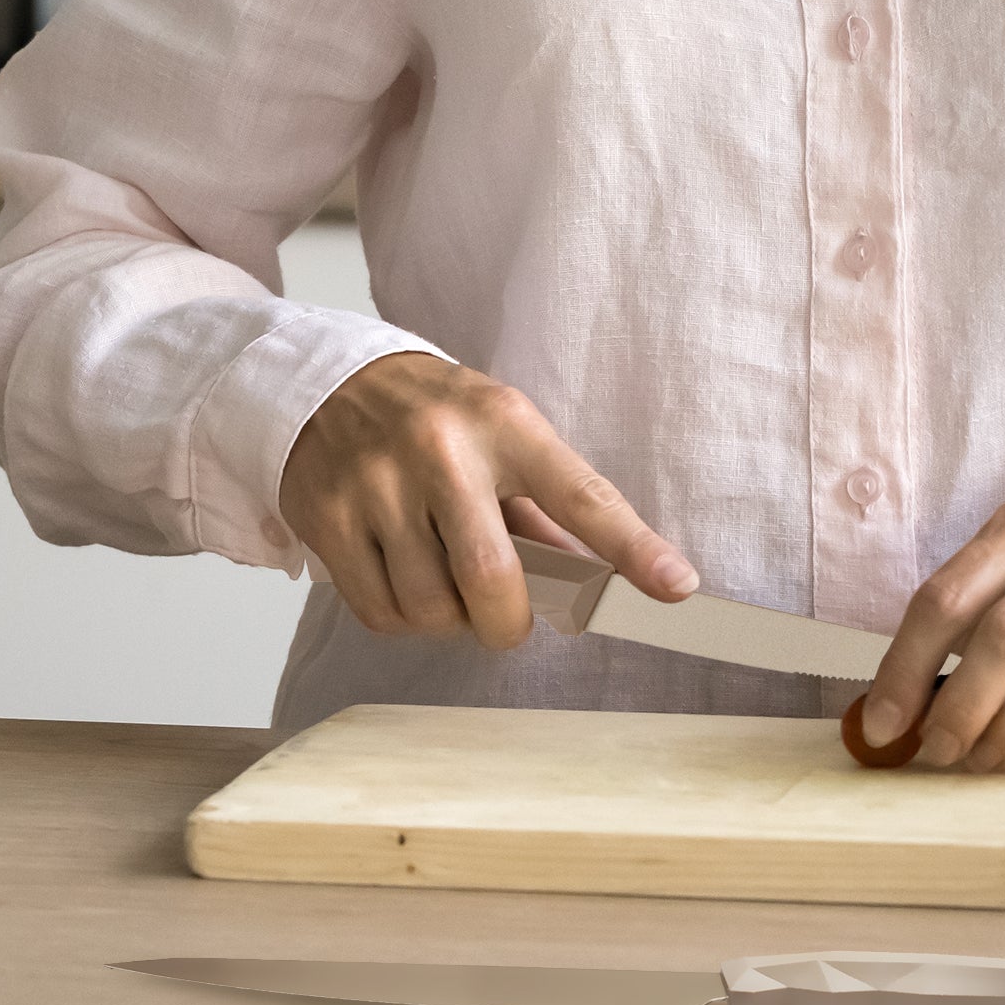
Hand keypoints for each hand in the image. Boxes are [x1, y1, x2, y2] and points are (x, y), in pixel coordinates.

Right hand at [279, 352, 697, 653]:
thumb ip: (546, 507)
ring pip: (432, 609)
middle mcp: (441, 450)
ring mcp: (378, 484)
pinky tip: (403, 579)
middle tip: (507, 615)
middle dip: (509, 623)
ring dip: (449, 620)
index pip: (580, 494)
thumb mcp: (501, 431)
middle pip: (494, 580)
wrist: (328, 381)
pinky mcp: (328, 518)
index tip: (676, 587)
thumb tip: (596, 582)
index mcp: (503, 422)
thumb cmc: (434, 415)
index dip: (632, 547)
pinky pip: (381, 614)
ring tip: (444, 580)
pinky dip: (403, 619)